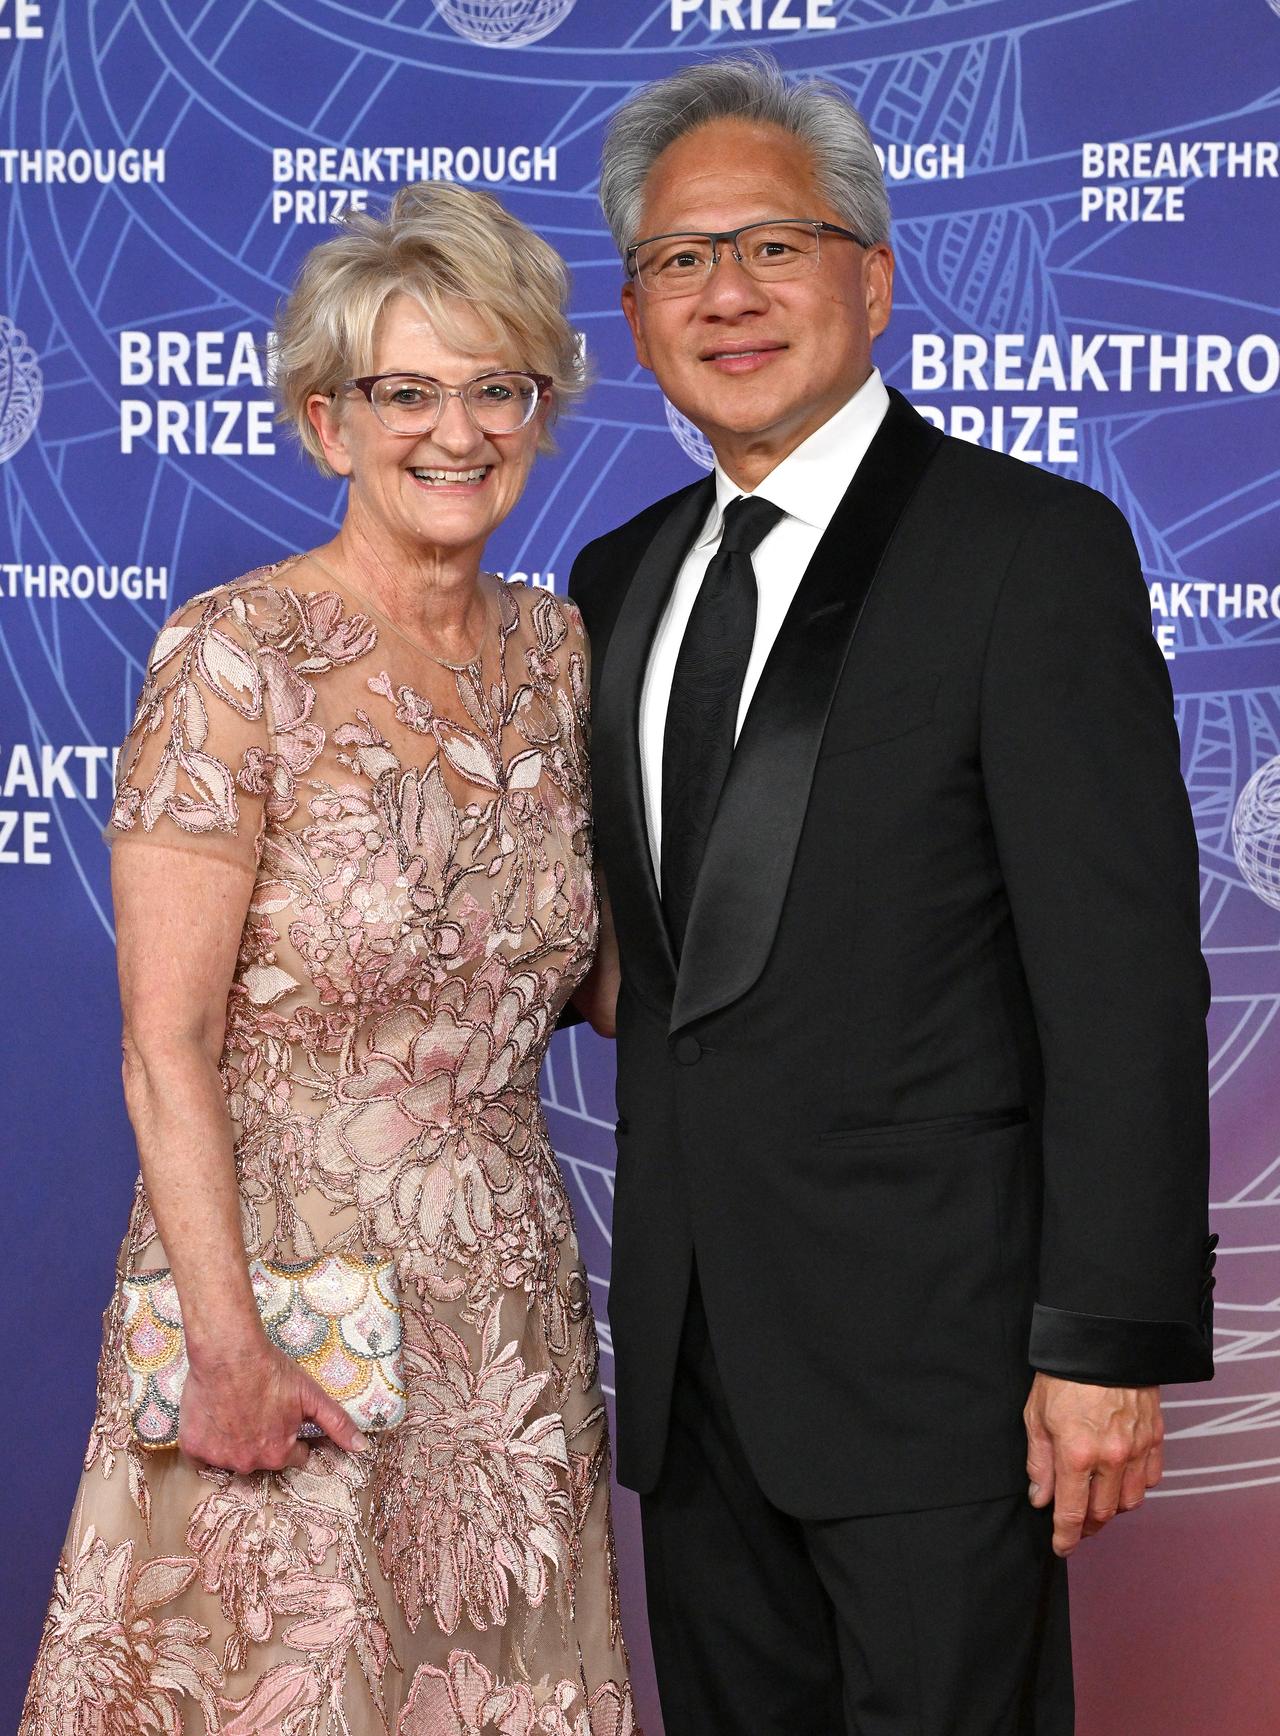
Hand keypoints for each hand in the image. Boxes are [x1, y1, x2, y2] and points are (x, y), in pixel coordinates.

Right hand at [178, 1341, 368, 1474]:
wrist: (228, 1352)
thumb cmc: (271, 1370)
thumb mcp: (311, 1395)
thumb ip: (338, 1424)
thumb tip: (362, 1448)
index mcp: (279, 1454)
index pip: (294, 1457)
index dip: (292, 1436)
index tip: (284, 1418)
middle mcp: (248, 1463)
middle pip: (262, 1459)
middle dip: (263, 1440)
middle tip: (259, 1410)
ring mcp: (219, 1458)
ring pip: (232, 1458)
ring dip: (236, 1441)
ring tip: (237, 1410)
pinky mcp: (193, 1448)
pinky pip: (203, 1456)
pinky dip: (209, 1441)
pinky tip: (216, 1417)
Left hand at [1024, 1372, 1162, 1556]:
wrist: (1103, 1341)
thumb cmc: (1063, 1375)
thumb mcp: (1036, 1415)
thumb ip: (1039, 1463)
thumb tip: (1040, 1499)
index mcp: (1076, 1454)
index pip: (1072, 1513)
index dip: (1065, 1537)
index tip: (1061, 1548)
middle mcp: (1111, 1458)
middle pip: (1104, 1513)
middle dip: (1088, 1527)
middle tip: (1076, 1527)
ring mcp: (1137, 1449)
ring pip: (1130, 1501)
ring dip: (1113, 1509)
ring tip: (1097, 1503)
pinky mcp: (1155, 1437)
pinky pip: (1151, 1478)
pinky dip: (1136, 1487)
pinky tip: (1121, 1481)